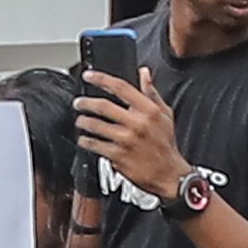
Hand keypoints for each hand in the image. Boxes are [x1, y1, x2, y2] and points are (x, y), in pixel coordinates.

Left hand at [76, 69, 189, 206]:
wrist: (168, 174)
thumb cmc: (165, 144)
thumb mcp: (165, 114)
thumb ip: (151, 93)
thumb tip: (144, 73)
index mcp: (148, 110)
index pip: (120, 87)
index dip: (101, 79)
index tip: (88, 75)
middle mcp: (136, 123)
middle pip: (103, 106)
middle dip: (85, 103)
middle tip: (78, 103)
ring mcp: (126, 140)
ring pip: (96, 126)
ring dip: (83, 122)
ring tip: (80, 121)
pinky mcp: (118, 156)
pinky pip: (95, 145)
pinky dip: (86, 141)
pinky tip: (84, 139)